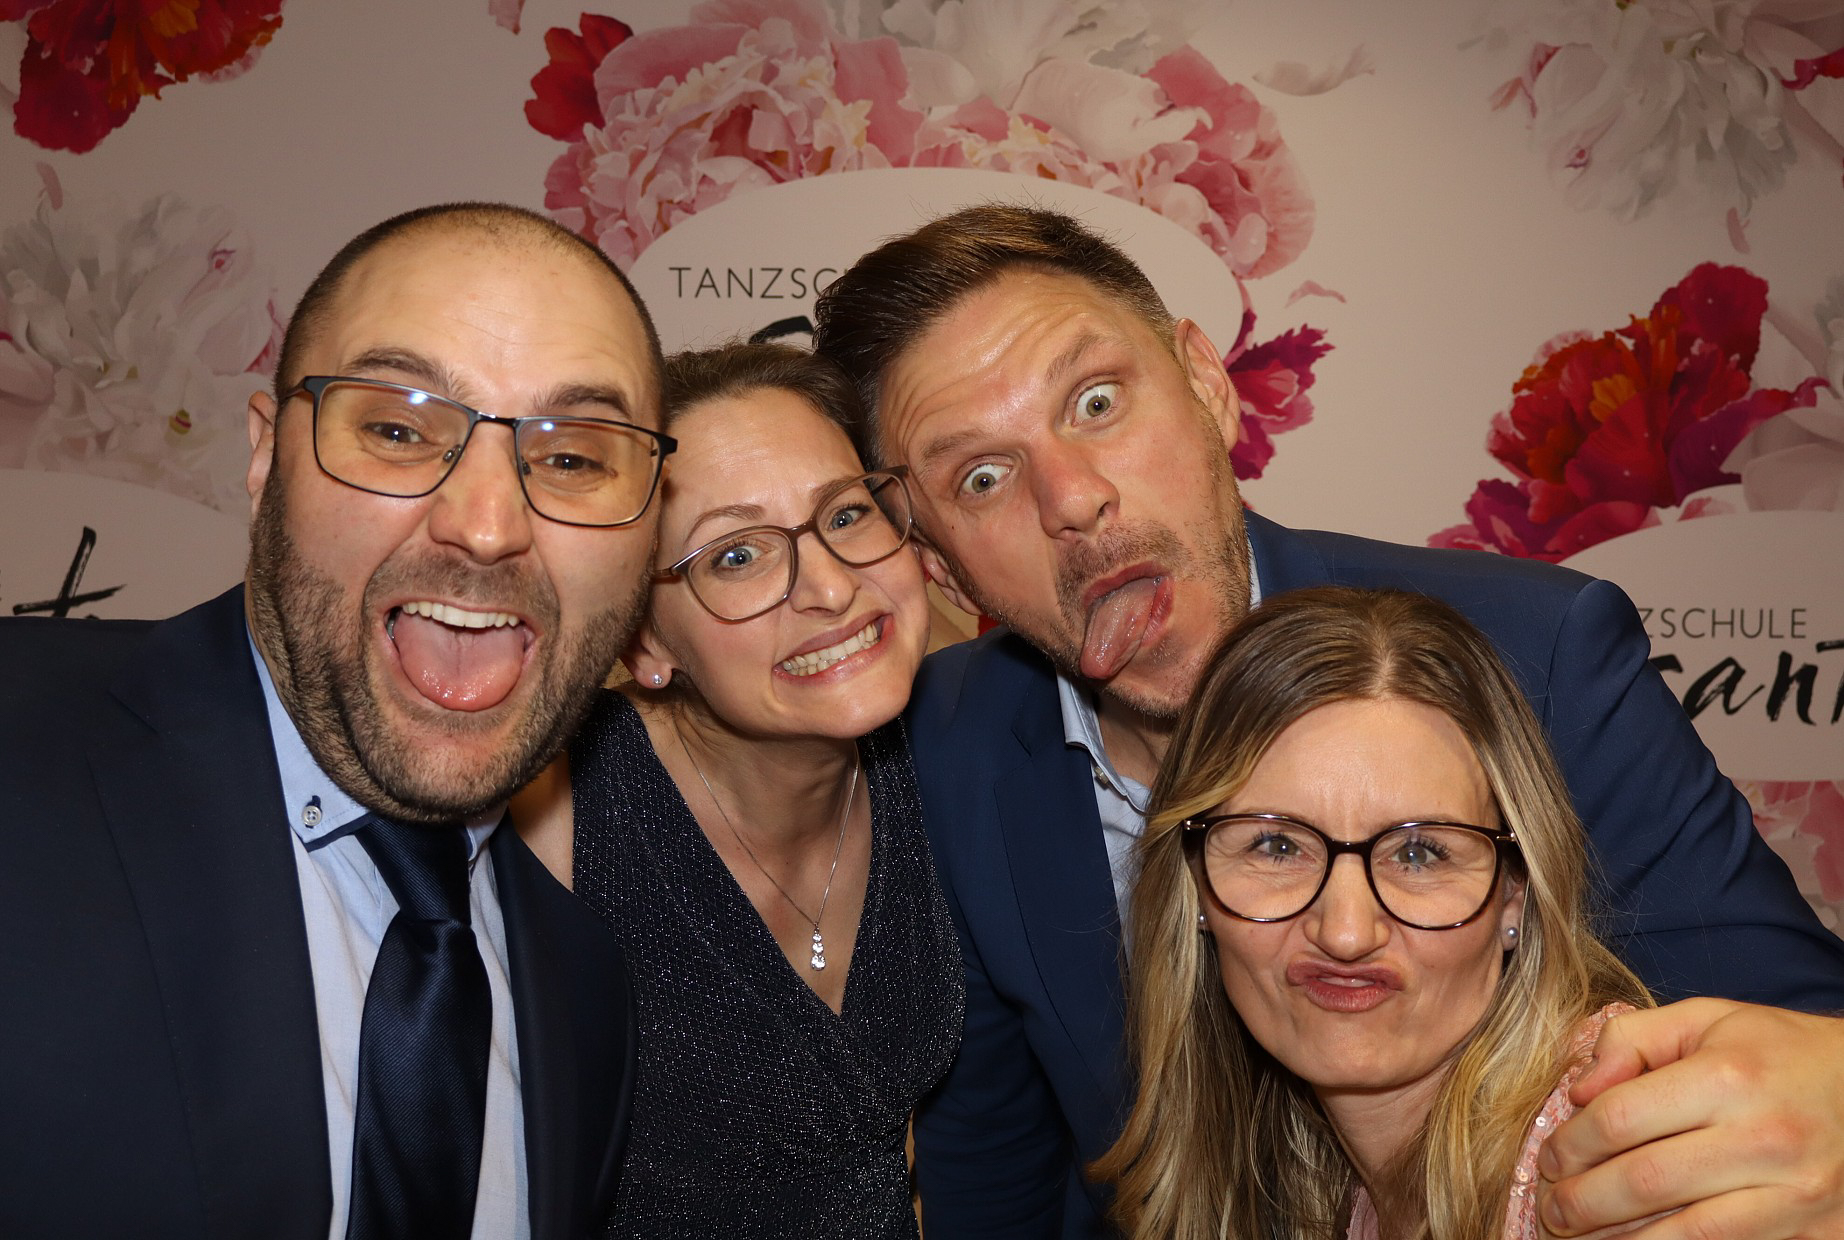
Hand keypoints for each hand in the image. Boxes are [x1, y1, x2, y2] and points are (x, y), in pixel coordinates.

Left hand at [1536, 998, 1843, 1237]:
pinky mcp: (1813, 1234)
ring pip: (1685, 1235)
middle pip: (1644, 1182)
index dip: (1571, 1144)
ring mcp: (1794, 1195)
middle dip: (1582, 1202)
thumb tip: (1578, 1088)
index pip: (1620, 1120)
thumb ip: (1633, 1040)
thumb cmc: (1780, 1052)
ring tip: (1582, 1237)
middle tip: (1553, 1208)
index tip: (1550, 1158)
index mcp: (1729, 1078)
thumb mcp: (1708, 1019)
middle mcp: (1764, 1140)